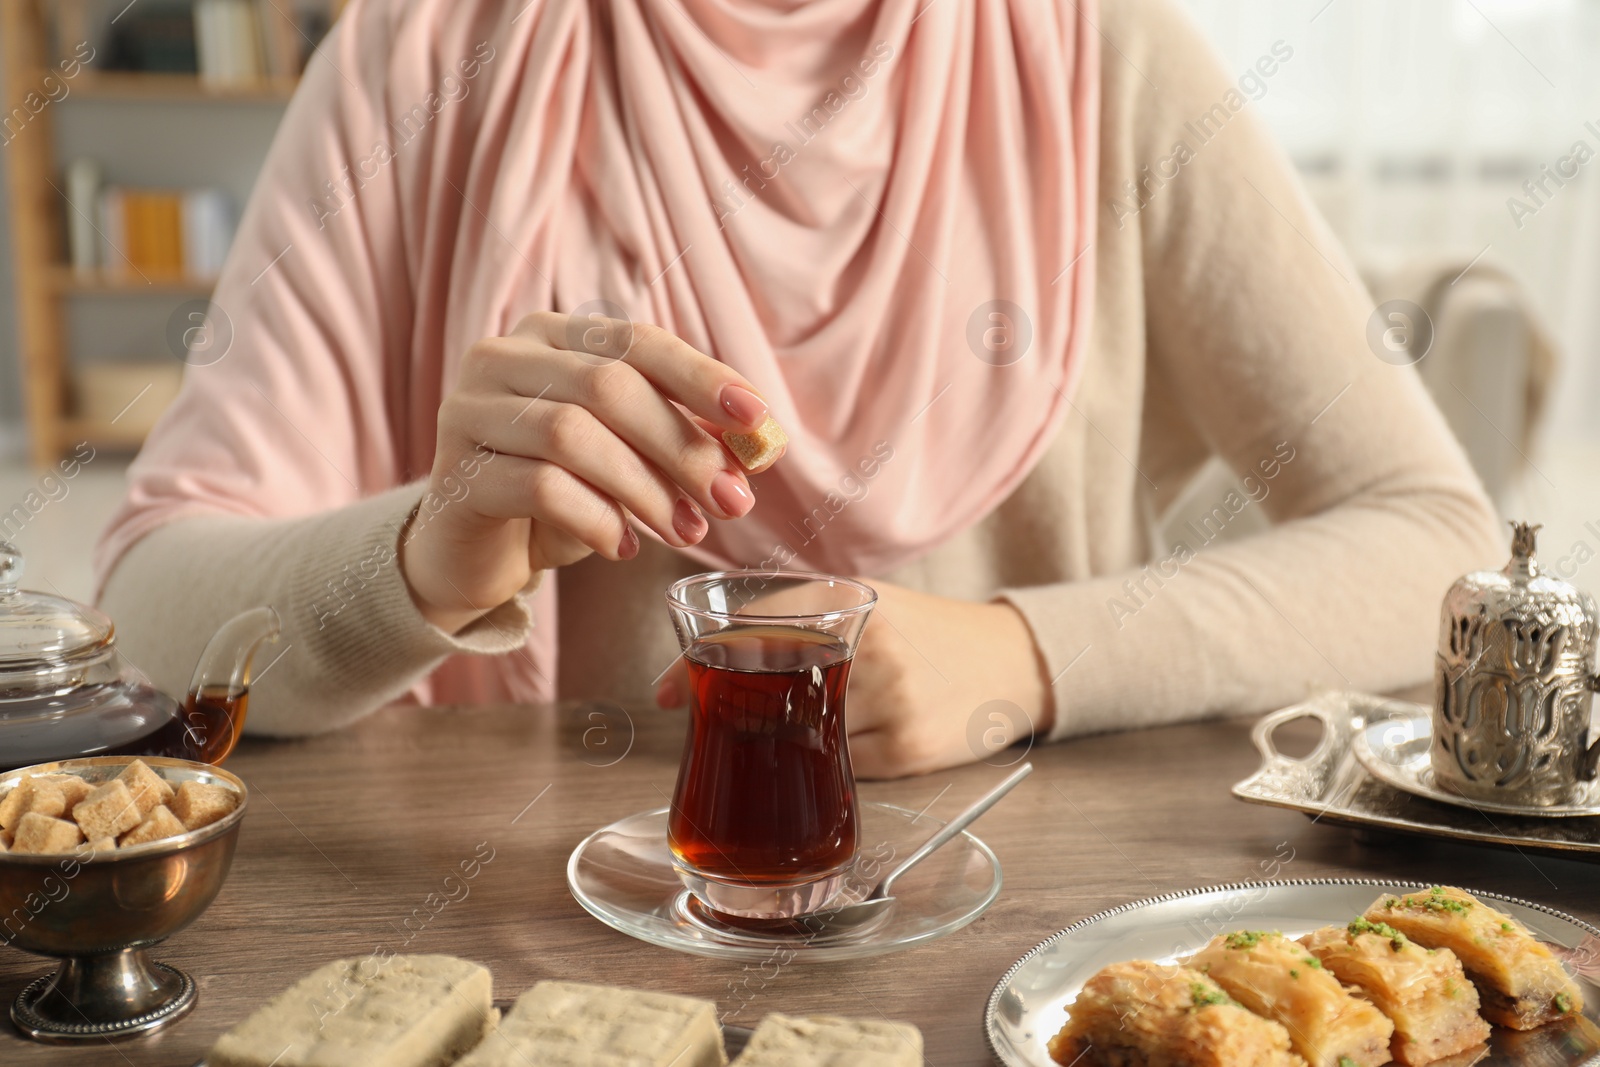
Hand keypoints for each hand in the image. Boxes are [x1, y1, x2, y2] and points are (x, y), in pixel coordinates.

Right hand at [401, 312, 781, 632]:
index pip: (636, 341)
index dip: (701, 378)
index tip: (757, 420)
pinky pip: (539, 488)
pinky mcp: (456, 475)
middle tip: (731, 500)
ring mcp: (468, 412)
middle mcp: (501, 359)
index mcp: (550, 335)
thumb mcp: (628, 458)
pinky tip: (624, 547)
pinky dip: (597, 520)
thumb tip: (756, 441)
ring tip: (685, 531)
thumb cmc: (559, 496)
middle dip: (682, 446)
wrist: (474, 553)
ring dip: (645, 489)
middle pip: (608, 386)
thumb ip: (681, 436)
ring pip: (573, 435)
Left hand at [655, 580, 1054, 778]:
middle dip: (728, 713)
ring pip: (795, 738)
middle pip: (767, 692)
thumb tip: (687, 675)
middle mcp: (871, 647)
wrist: (1008, 660)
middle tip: (708, 722)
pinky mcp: (907, 750)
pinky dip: (819, 765)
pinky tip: (833, 748)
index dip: (696, 666)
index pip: (756, 629)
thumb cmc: (919, 632)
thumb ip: (789, 620)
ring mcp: (891, 702)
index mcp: (852, 598)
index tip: (661, 693)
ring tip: (777, 736)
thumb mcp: (862, 602)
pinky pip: (834, 769)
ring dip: (771, 746)